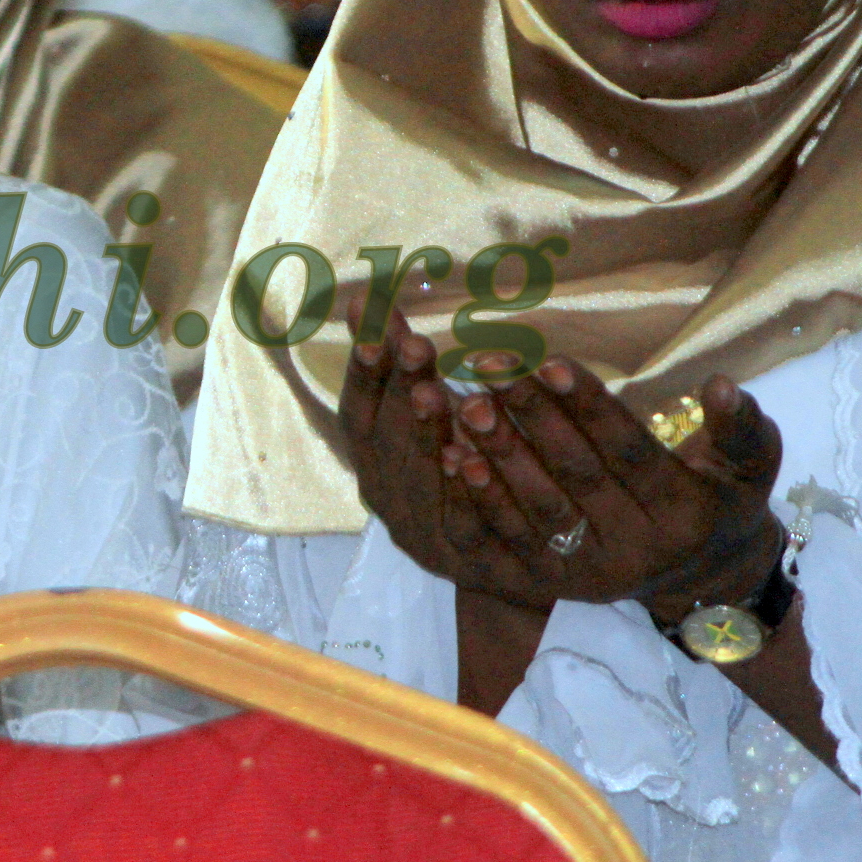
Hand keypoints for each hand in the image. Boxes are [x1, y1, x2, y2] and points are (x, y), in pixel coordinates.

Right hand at [337, 310, 558, 608]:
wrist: (502, 565)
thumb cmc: (459, 472)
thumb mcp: (427, 418)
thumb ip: (404, 367)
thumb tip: (368, 296)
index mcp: (372, 460)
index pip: (358, 410)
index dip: (363, 368)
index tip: (374, 322)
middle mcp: (384, 496)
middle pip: (387, 438)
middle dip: (399, 387)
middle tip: (417, 345)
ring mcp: (418, 531)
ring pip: (417, 479)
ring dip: (423, 434)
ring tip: (436, 392)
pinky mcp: (460, 561)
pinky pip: (458, 524)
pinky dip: (461, 492)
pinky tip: (472, 459)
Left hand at [441, 359, 785, 621]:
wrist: (704, 579)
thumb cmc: (721, 500)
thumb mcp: (750, 466)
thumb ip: (741, 426)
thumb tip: (720, 384)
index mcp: (686, 514)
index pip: (629, 451)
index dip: (589, 406)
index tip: (548, 361)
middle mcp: (639, 549)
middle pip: (578, 474)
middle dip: (532, 417)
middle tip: (493, 370)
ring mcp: (594, 572)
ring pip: (540, 509)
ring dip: (500, 457)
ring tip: (468, 406)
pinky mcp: (557, 585)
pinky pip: (512, 541)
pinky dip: (481, 500)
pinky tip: (454, 457)